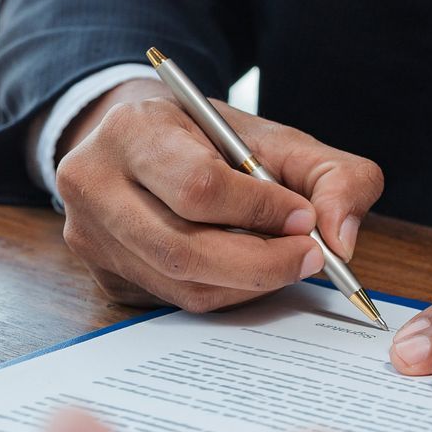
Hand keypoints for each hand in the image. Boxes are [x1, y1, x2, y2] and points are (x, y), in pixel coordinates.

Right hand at [53, 79, 384, 312]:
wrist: (141, 144)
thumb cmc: (209, 141)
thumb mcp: (274, 137)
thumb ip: (331, 173)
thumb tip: (341, 237)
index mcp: (131, 131)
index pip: (197, 187)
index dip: (259, 210)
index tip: (305, 218)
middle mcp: (93, 184)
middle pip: (183, 249)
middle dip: (261, 262)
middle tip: (311, 258)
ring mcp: (90, 236)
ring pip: (181, 284)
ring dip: (246, 283)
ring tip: (282, 260)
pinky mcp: (102, 274)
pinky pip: (173, 301)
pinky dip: (223, 292)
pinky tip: (243, 270)